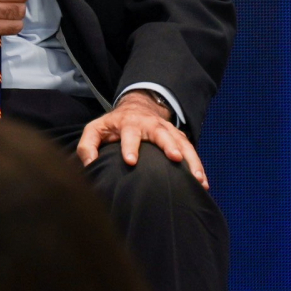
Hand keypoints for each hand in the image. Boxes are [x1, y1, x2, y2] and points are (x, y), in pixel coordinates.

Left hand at [76, 91, 208, 189]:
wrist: (137, 108)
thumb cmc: (113, 124)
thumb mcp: (95, 130)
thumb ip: (88, 146)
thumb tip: (89, 166)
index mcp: (129, 124)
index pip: (129, 134)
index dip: (129, 146)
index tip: (130, 161)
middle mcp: (151, 126)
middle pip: (161, 134)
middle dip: (169, 145)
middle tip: (175, 158)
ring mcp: (167, 131)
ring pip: (182, 143)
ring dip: (190, 159)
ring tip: (197, 179)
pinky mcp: (179, 138)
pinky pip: (191, 151)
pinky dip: (198, 166)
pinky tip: (203, 183)